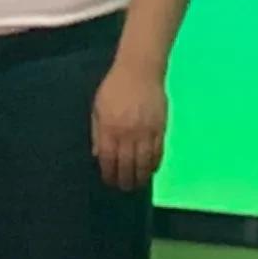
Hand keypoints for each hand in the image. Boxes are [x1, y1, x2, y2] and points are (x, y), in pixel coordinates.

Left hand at [90, 63, 166, 190]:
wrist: (139, 70)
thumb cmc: (114, 87)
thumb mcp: (98, 107)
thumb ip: (97, 132)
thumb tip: (98, 155)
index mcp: (109, 127)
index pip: (109, 159)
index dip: (109, 174)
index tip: (109, 181)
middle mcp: (127, 133)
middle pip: (127, 165)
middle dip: (125, 180)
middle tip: (124, 188)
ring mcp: (146, 132)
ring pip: (144, 163)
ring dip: (141, 177)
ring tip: (138, 184)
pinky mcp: (160, 129)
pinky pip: (158, 153)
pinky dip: (154, 164)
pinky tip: (151, 170)